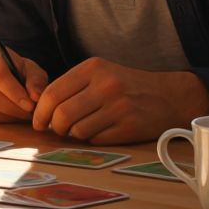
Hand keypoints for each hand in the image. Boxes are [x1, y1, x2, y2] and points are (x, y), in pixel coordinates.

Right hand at [0, 47, 47, 122]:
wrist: (13, 78)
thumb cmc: (24, 73)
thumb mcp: (35, 72)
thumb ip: (37, 82)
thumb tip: (35, 96)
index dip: (15, 92)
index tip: (31, 105)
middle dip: (15, 108)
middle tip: (31, 113)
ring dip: (11, 116)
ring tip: (25, 113)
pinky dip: (4, 120)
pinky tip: (14, 114)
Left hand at [31, 57, 208, 143]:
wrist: (170, 96)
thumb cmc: (127, 85)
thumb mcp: (101, 73)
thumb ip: (72, 86)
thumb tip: (41, 108)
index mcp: (93, 68)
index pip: (52, 93)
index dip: (40, 112)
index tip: (38, 122)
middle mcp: (105, 85)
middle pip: (62, 114)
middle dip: (54, 127)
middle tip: (57, 130)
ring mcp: (118, 106)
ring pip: (77, 130)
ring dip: (74, 134)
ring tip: (82, 129)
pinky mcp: (129, 127)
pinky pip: (96, 140)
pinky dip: (92, 139)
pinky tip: (101, 131)